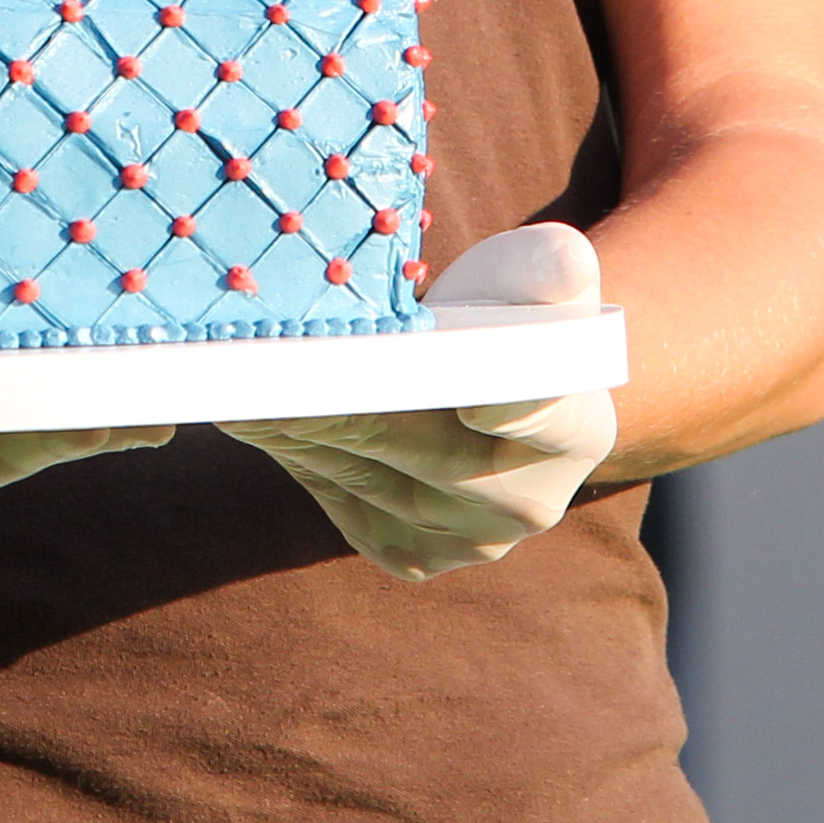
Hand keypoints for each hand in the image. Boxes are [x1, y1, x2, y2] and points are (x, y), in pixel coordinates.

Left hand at [221, 220, 623, 582]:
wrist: (483, 383)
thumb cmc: (509, 312)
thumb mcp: (536, 272)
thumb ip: (552, 265)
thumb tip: (563, 267)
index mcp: (577, 426)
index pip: (545, 419)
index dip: (509, 412)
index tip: (468, 399)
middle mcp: (530, 501)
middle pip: (432, 452)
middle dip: (354, 407)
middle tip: (278, 370)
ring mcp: (471, 541)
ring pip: (376, 482)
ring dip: (306, 435)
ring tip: (245, 386)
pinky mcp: (414, 556)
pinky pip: (348, 509)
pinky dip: (301, 462)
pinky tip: (260, 420)